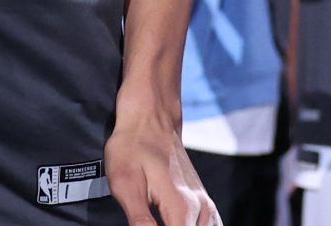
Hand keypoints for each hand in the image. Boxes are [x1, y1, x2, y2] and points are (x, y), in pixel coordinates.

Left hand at [103, 106, 217, 225]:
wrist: (150, 116)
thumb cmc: (132, 147)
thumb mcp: (125, 183)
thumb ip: (139, 221)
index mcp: (180, 208)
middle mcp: (200, 209)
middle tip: (150, 221)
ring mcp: (205, 204)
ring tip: (162, 220)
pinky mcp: (204, 201)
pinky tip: (186, 225)